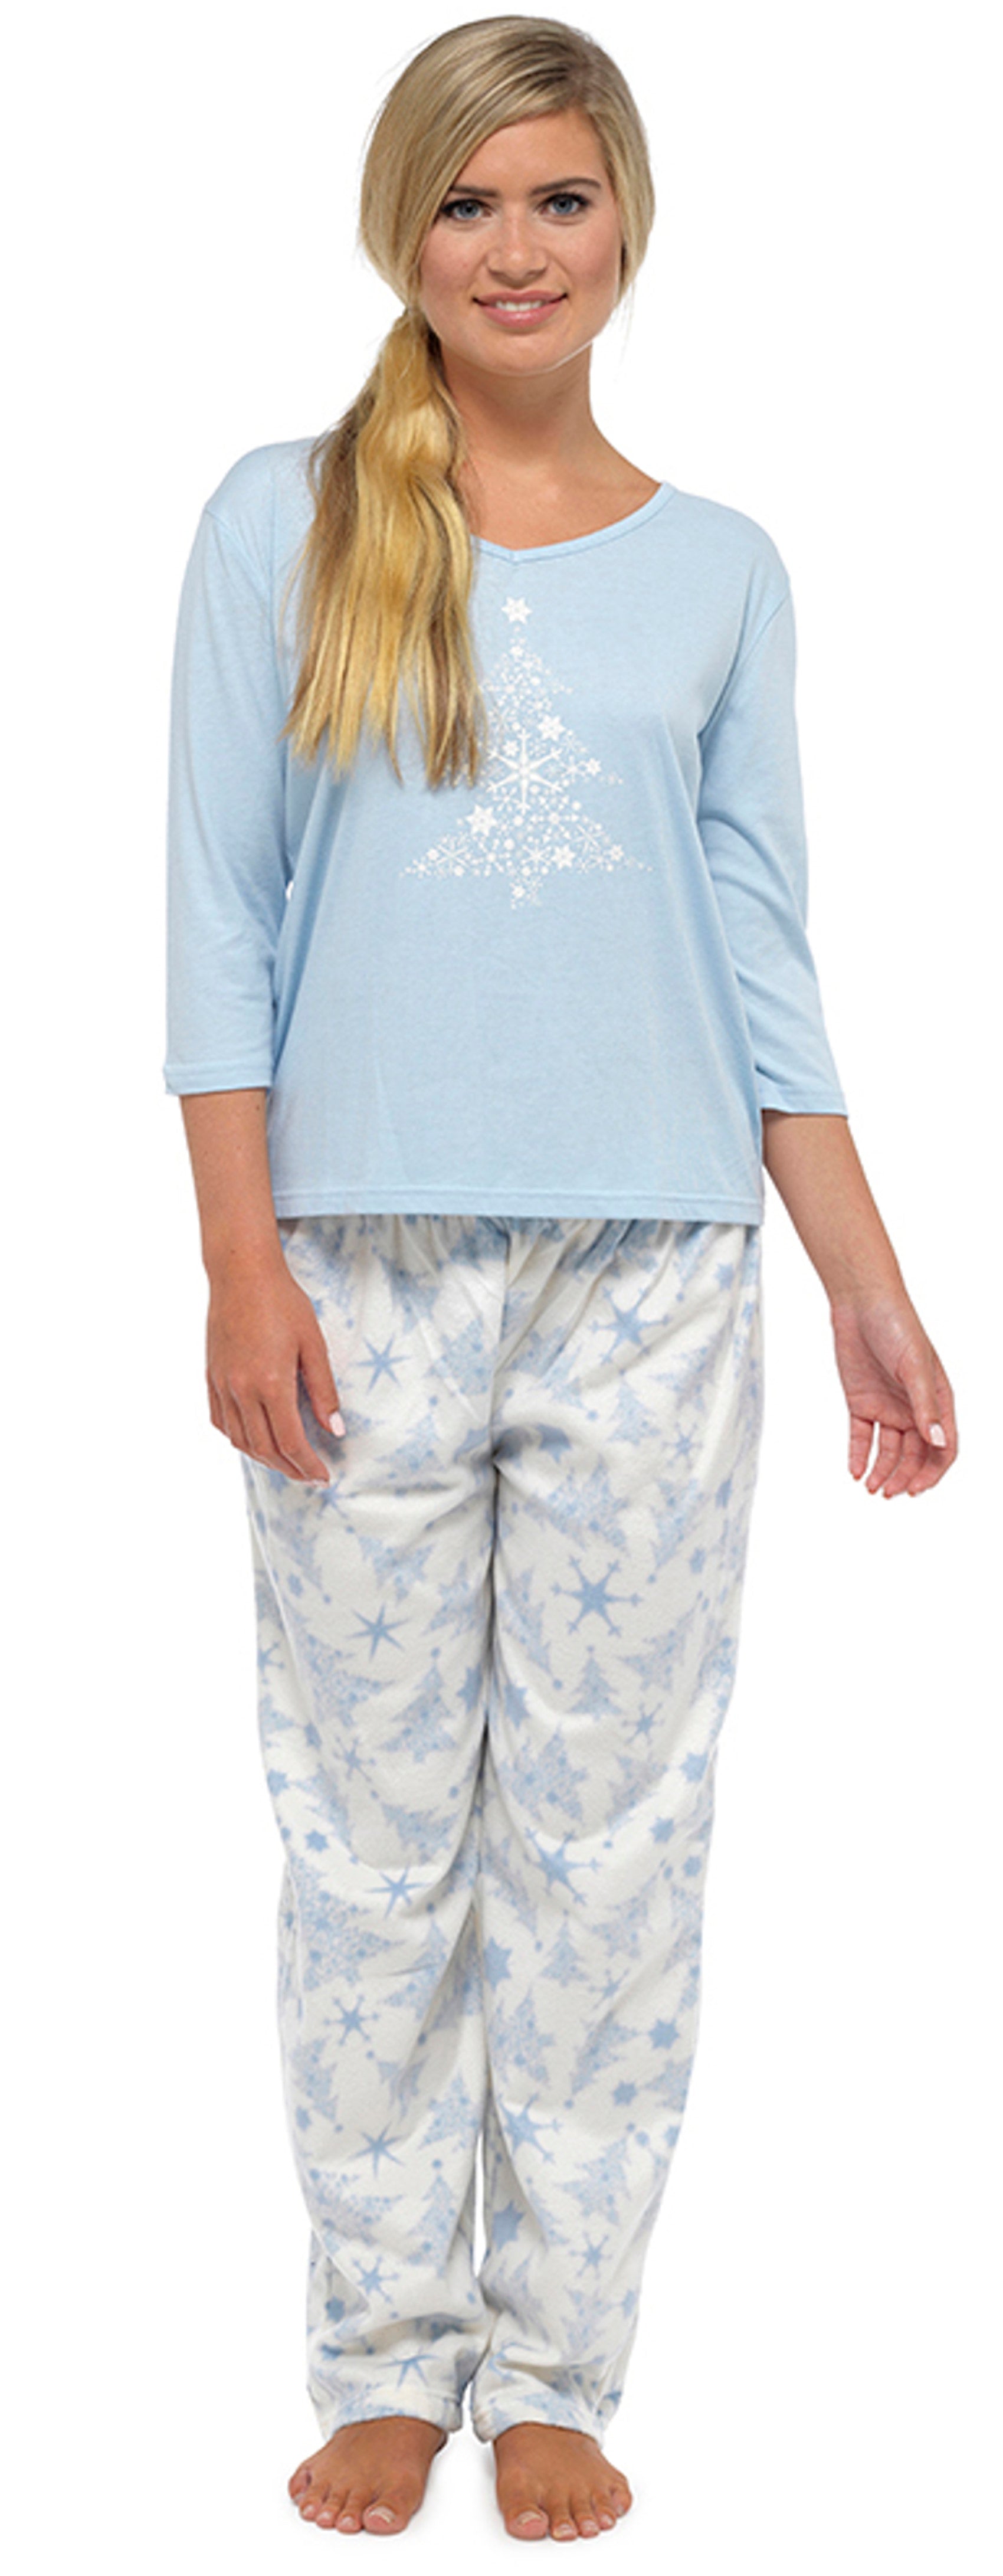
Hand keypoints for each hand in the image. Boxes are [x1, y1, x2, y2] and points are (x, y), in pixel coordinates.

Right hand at [205, 1248, 342, 1482]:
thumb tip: (336, 1430)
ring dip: (263, 1459)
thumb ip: (324, 1391)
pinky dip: (238, 1439)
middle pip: (264, 1448)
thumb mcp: (314, 1344)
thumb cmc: (283, 1303)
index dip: (308, 1465)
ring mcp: (222, 1384)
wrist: (241, 1273)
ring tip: (286, 1464)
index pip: (290, 1442)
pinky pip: (221, 1421)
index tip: (323, 1476)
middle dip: (289, 1469)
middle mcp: (241, 1390)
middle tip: (310, 1477)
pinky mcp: (211, 1376)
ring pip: (239, 1440)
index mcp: (271, 1383)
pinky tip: (254, 1439)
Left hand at [829, 1286, 957, 1497]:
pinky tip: (855, 1471)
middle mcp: (914, 1407)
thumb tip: (938, 1441)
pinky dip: (859, 1455)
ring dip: (882, 1471)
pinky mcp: (862, 1402)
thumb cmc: (897, 1325)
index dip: (933, 1471)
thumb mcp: (914, 1366)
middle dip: (905, 1477)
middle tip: (890, 1493)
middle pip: (915, 1455)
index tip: (916, 1489)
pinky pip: (862, 1436)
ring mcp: (887, 1406)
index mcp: (937, 1399)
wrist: (859, 1303)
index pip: (943, 1447)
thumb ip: (925, 1406)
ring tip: (871, 1488)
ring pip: (889, 1450)